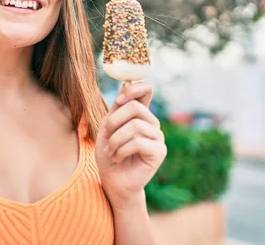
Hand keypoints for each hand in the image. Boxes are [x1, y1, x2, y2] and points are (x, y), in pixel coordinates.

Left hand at [95, 82, 166, 208]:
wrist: (112, 180)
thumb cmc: (109, 154)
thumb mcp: (107, 128)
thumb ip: (117, 109)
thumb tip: (125, 85)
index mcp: (140, 115)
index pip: (146, 90)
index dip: (133, 89)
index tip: (118, 101)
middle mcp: (152, 123)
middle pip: (135, 107)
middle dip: (114, 121)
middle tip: (106, 136)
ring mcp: (158, 137)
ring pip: (135, 125)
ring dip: (116, 139)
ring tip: (110, 150)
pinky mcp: (159, 152)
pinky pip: (138, 142)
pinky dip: (122, 150)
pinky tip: (118, 157)